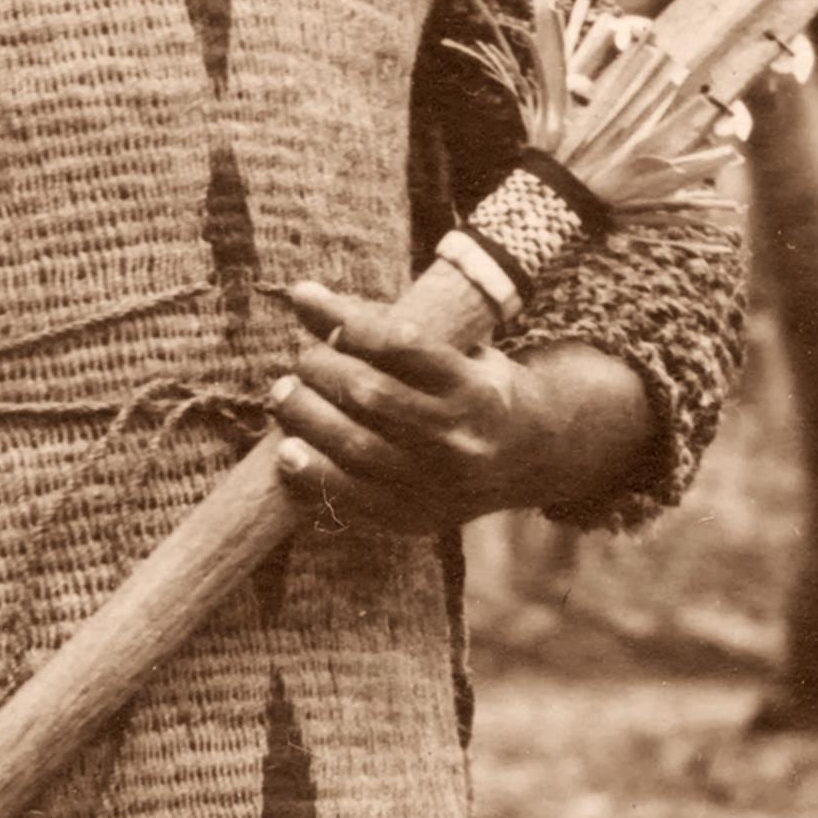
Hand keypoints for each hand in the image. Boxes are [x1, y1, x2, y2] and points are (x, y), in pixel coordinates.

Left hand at [265, 281, 653, 533]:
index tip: (306, 299)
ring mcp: (436, 483)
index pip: (399, 344)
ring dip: (305, 417)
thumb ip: (388, 328)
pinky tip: (288, 452)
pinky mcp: (416, 517)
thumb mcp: (456, 347)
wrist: (533, 455)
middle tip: (303, 360)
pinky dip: (311, 474)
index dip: (345, 320)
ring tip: (284, 395)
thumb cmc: (476, 386)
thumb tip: (305, 300)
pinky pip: (351, 499)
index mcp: (473, 386)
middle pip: (370, 395)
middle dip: (320, 369)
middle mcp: (458, 437)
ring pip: (354, 447)